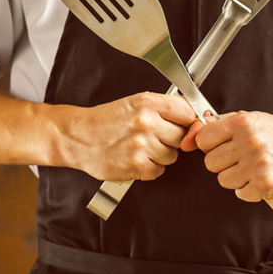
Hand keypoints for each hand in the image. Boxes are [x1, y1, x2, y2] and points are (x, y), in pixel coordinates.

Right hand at [59, 92, 196, 180]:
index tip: (186, 126)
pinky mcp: (136, 165)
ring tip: (140, 147)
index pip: (188, 112)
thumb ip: (165, 108)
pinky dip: (149, 169)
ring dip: (160, 155)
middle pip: (183, 137)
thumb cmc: (106, 120)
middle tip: (153, 137)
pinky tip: (135, 159)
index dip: (189, 121)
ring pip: (172, 156)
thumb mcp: (135, 103)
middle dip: (172, 140)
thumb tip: (196, 117)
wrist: (76, 136)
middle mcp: (146, 122)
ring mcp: (141, 144)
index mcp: (147, 102)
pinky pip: (159, 171)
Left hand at [181, 111, 272, 201]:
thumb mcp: (252, 119)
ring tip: (253, 168)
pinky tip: (262, 178)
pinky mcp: (265, 185)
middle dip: (224, 163)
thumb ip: (220, 124)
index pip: (203, 139)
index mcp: (243, 123)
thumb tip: (189, 135)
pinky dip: (249, 190)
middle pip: (210, 163)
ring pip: (223, 180)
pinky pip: (240, 194)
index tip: (220, 146)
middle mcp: (249, 142)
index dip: (210, 145)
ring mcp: (257, 165)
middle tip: (241, 158)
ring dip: (236, 178)